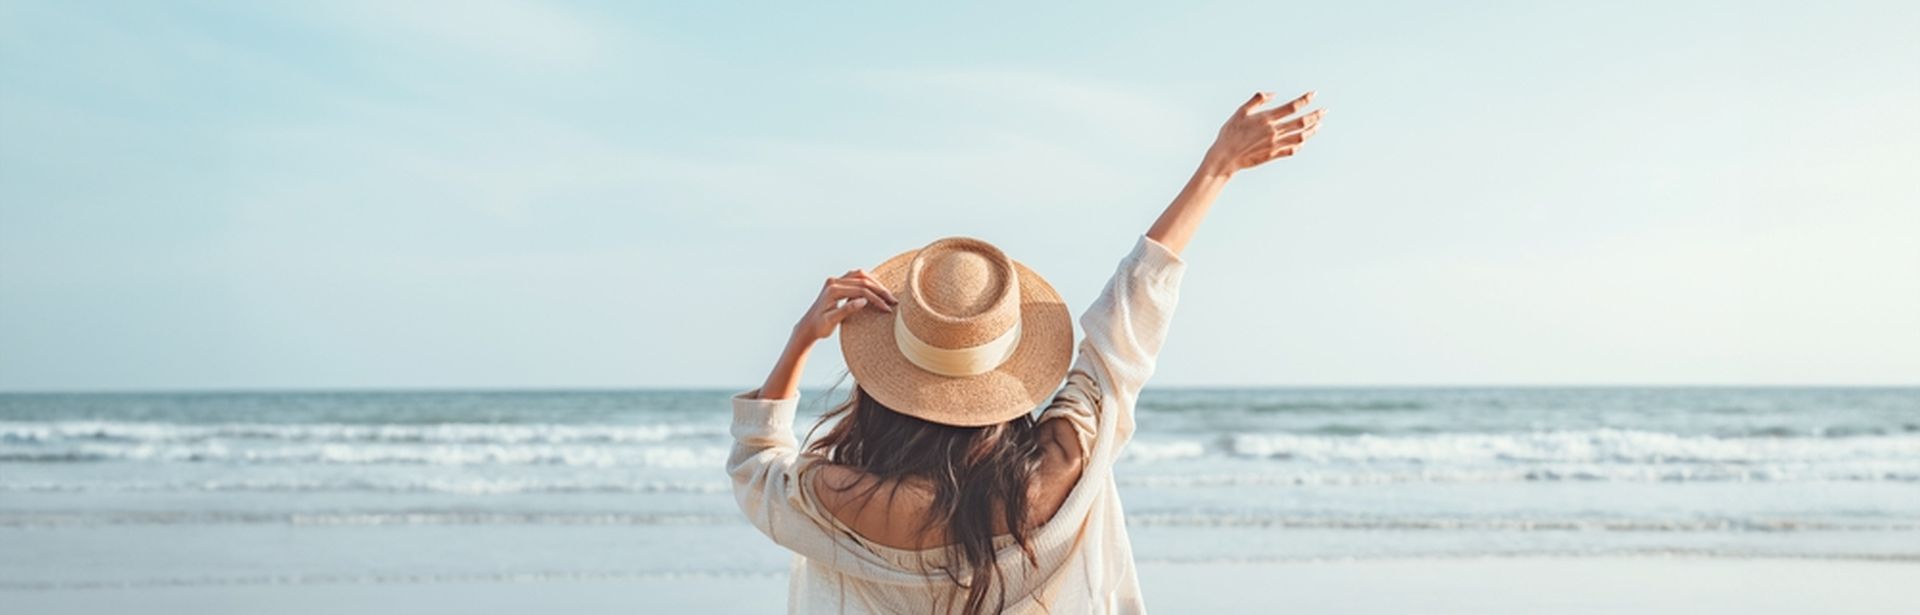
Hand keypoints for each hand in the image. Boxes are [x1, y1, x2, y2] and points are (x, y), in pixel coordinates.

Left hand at [792, 269, 898, 341]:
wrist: (808, 326)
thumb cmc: (819, 327)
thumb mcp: (832, 321)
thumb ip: (846, 310)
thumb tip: (863, 301)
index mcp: (833, 290)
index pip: (861, 290)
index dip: (876, 299)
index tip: (887, 308)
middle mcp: (834, 281)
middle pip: (862, 280)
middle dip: (880, 290)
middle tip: (893, 300)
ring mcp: (835, 280)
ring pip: (860, 275)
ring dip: (875, 283)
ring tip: (887, 294)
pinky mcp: (837, 283)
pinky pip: (856, 276)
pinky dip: (868, 281)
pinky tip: (876, 288)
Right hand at [1201, 90, 1323, 175]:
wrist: (1225, 157)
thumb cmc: (1230, 133)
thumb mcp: (1241, 112)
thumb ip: (1257, 100)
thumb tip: (1273, 94)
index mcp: (1266, 118)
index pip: (1292, 107)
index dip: (1305, 99)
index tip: (1314, 94)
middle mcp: (1274, 131)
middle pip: (1301, 122)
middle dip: (1315, 115)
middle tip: (1325, 110)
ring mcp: (1275, 144)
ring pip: (1300, 136)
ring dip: (1312, 130)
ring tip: (1319, 125)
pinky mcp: (1273, 155)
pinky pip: (1292, 150)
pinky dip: (1300, 144)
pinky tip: (1304, 140)